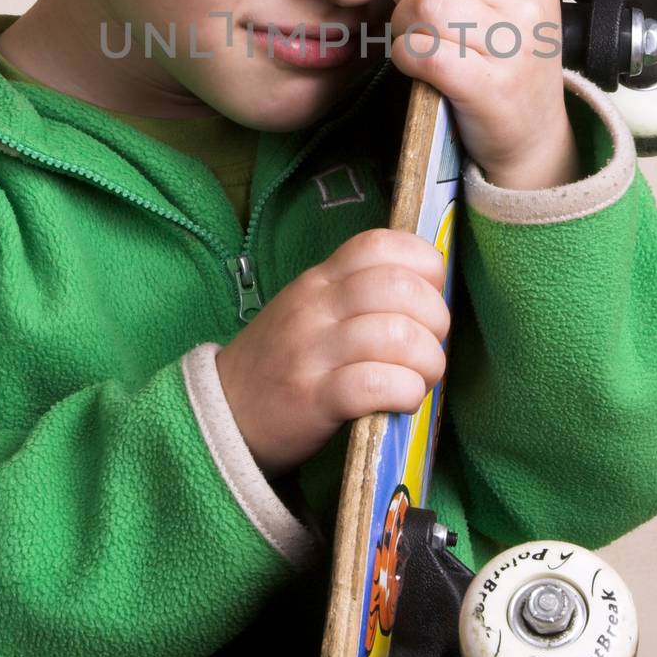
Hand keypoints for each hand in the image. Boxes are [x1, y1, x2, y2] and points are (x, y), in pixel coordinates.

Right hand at [215, 229, 449, 477]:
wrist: (222, 413)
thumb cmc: (279, 360)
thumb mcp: (310, 310)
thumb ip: (357, 294)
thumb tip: (428, 296)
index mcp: (319, 278)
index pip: (380, 244)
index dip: (423, 266)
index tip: (430, 296)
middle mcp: (316, 306)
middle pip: (399, 288)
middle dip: (435, 318)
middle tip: (430, 346)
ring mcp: (312, 351)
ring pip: (396, 336)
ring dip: (427, 361)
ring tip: (420, 378)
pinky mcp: (313, 398)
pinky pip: (376, 383)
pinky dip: (405, 392)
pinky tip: (403, 400)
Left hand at [389, 0, 578, 188]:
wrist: (532, 136)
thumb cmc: (514, 62)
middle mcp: (528, 5)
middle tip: (411, 11)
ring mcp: (510, 47)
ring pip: (424, 3)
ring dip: (403, 22)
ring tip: (414, 37)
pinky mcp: (485, 87)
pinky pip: (422, 50)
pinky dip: (406, 56)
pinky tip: (417, 64)